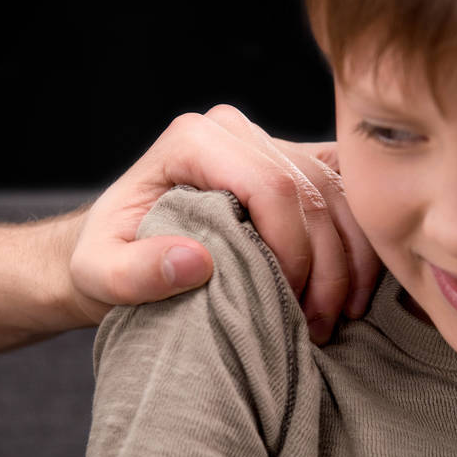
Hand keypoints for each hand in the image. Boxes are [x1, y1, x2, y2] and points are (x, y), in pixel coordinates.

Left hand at [69, 104, 380, 343]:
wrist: (119, 247)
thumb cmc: (107, 258)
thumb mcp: (98, 275)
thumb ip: (133, 272)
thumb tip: (197, 260)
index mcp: (193, 140)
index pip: (270, 186)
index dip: (291, 249)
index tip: (286, 303)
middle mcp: (235, 130)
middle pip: (312, 190)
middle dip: (327, 265)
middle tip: (319, 326)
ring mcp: (269, 142)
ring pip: (339, 192)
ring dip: (351, 260)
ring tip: (338, 316)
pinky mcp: (291, 165)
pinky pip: (345, 193)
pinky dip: (359, 241)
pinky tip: (355, 288)